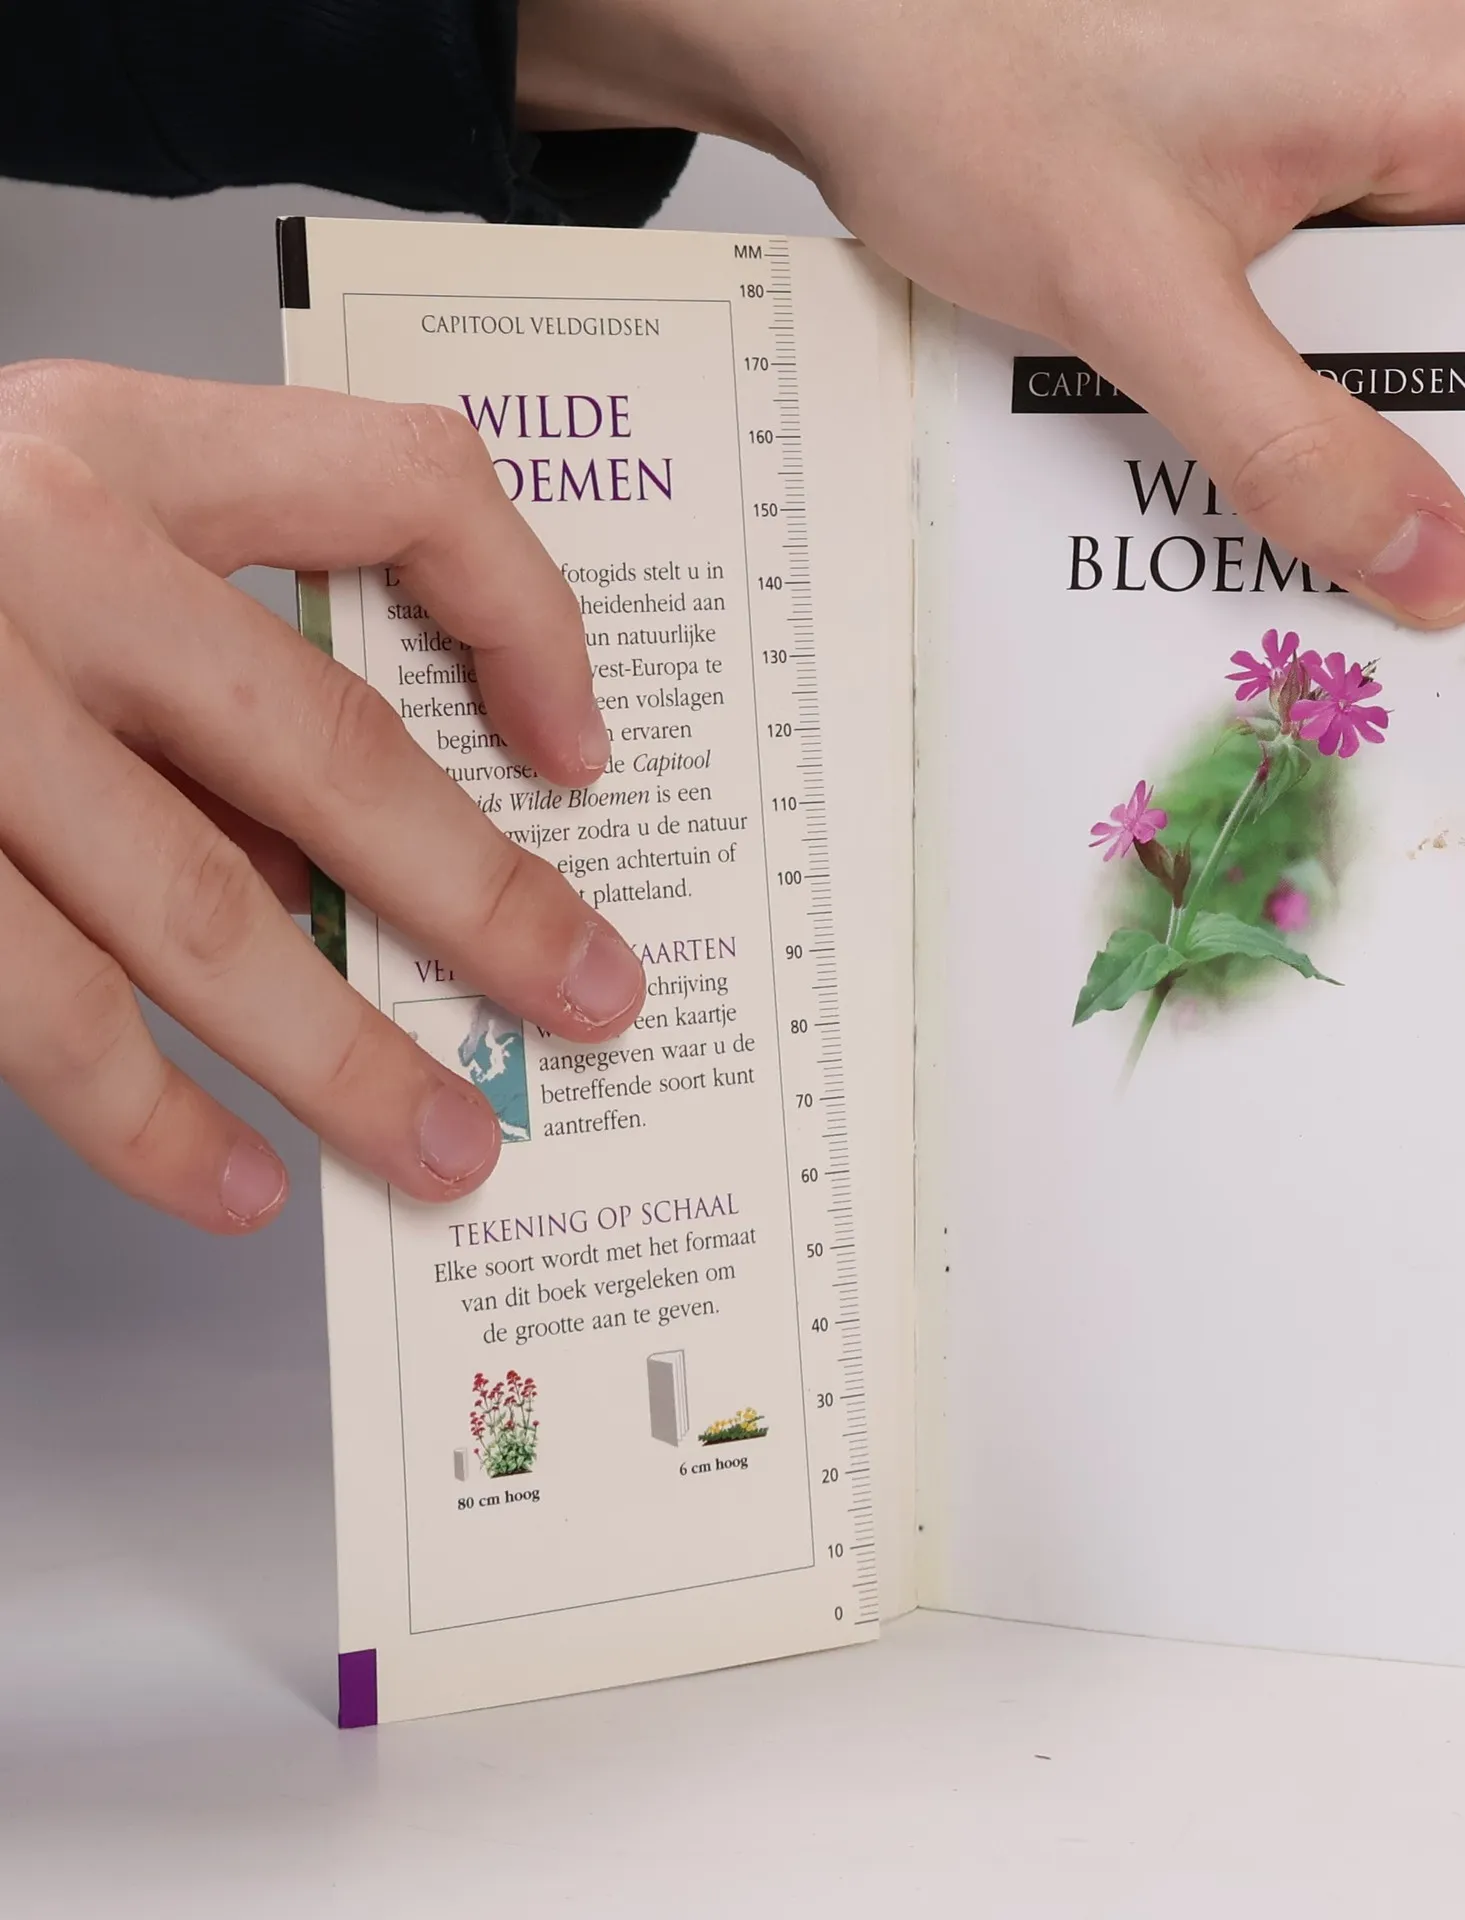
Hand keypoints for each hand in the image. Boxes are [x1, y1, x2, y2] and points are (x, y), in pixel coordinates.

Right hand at [0, 362, 644, 1231]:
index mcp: (116, 442)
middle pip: (333, 753)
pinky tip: (236, 1182)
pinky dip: (148, 1118)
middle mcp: (37, 554)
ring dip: (342, 1055)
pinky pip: (40, 1011)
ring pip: (199, 915)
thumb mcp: (42, 525)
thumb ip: (195, 660)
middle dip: (488, 904)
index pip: (403, 481)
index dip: (530, 614)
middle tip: (594, 1003)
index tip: (586, 752)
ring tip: (446, 1148)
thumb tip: (349, 876)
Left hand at [521, 0, 1464, 626]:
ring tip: (1300, 516)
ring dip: (1391, 437)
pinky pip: (1339, 337)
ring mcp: (1336, 170)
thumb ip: (1294, 442)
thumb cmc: (970, 89)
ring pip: (1437, 327)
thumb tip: (1439, 563)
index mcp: (1433, 80)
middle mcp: (1409, 117)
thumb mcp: (1146, 296)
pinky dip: (1310, 419)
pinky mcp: (1265, 221)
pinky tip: (1227, 468)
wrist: (844, 49)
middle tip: (1426, 535)